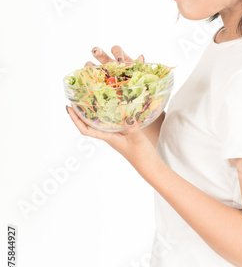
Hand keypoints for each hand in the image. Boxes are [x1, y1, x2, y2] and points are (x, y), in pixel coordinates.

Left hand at [66, 44, 158, 169]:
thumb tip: (128, 117)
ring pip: (98, 124)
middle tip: (75, 101)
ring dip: (90, 115)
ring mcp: (114, 136)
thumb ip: (132, 128)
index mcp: (108, 137)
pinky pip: (108, 123)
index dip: (76, 120)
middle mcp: (108, 136)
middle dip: (80, 115)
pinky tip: (108, 109)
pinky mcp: (121, 135)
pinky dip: (104, 115)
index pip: (86, 130)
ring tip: (88, 102)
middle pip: (88, 125)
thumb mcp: (137, 138)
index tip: (69, 109)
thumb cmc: (141, 154)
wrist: (148, 165)